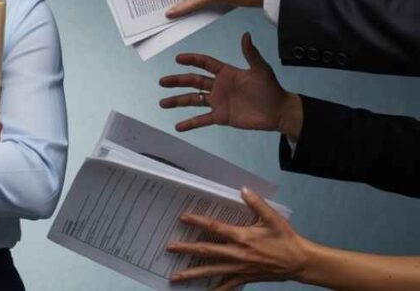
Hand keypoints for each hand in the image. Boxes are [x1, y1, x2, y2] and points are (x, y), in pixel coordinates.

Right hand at [159, 33, 303, 137]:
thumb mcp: (261, 70)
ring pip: (193, 100)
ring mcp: (218, 102)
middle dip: (177, 81)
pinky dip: (190, 123)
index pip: (205, 64)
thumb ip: (251, 53)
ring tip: (162, 103)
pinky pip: (202, 119)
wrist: (278, 111)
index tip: (178, 58)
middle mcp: (218, 86)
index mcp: (226, 73)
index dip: (192, 60)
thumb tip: (245, 34)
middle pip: (193, 81)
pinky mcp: (221, 116)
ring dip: (178, 101)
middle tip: (162, 81)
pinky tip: (178, 126)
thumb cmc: (271, 89)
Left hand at [166, 187, 312, 290]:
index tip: (182, 217)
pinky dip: (215, 289)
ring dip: (192, 274)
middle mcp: (237, 254)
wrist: (300, 263)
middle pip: (207, 251)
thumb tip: (243, 189)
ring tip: (175, 277)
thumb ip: (256, 203)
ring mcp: (240, 268)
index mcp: (242, 237)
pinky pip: (227, 285)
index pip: (215, 228)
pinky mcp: (245, 278)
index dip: (198, 222)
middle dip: (186, 249)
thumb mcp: (273, 218)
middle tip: (169, 248)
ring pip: (211, 271)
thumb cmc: (286, 239)